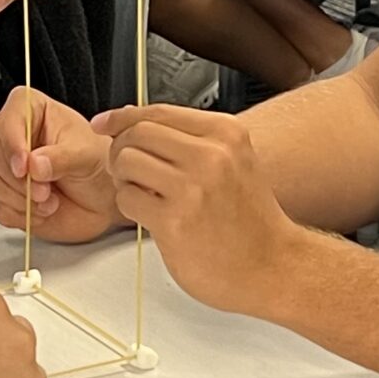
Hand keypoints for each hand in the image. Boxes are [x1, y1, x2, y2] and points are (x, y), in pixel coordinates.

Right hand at [0, 87, 122, 241]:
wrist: (102, 200)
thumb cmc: (96, 165)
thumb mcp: (86, 155)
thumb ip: (61, 158)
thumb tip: (34, 164)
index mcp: (31, 110)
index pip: (7, 119)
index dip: (11, 143)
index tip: (24, 166)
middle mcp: (12, 134)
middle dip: (15, 176)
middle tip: (43, 191)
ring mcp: (3, 164)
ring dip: (18, 197)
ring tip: (49, 202)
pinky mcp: (2, 193)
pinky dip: (18, 213)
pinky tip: (41, 211)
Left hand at [92, 104, 300, 315]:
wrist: (273, 267)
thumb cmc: (250, 221)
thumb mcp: (233, 162)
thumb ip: (189, 140)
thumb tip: (132, 120)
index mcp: (226, 134)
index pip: (158, 111)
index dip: (123, 116)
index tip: (105, 123)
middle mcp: (211, 155)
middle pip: (137, 133)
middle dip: (121, 150)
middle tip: (129, 171)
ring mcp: (193, 188)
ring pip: (126, 161)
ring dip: (125, 180)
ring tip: (145, 195)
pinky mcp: (175, 220)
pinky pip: (127, 198)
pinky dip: (130, 207)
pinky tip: (151, 217)